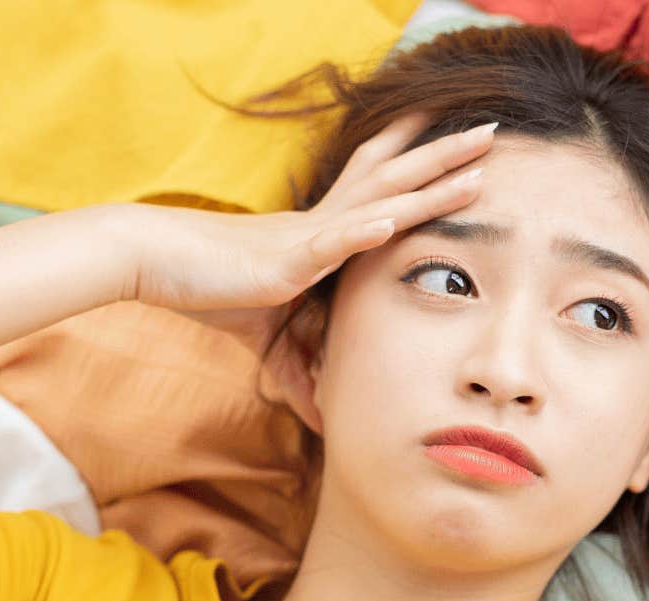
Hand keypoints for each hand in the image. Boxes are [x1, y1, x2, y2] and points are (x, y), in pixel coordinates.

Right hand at [116, 114, 498, 348]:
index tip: (461, 146)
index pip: (380, 190)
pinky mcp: (287, 260)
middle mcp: (324, 225)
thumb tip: (324, 422)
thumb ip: (303, 379)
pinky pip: (331, 242)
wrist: (156, 264)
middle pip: (396, 180)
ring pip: (380, 201)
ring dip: (428, 184)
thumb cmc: (209, 291)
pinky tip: (391, 219)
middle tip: (491, 130)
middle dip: (444, 156)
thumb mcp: (270, 344)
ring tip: (474, 165)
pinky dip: (362, 231)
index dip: (419, 164)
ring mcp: (310, 238)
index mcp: (323, 233)